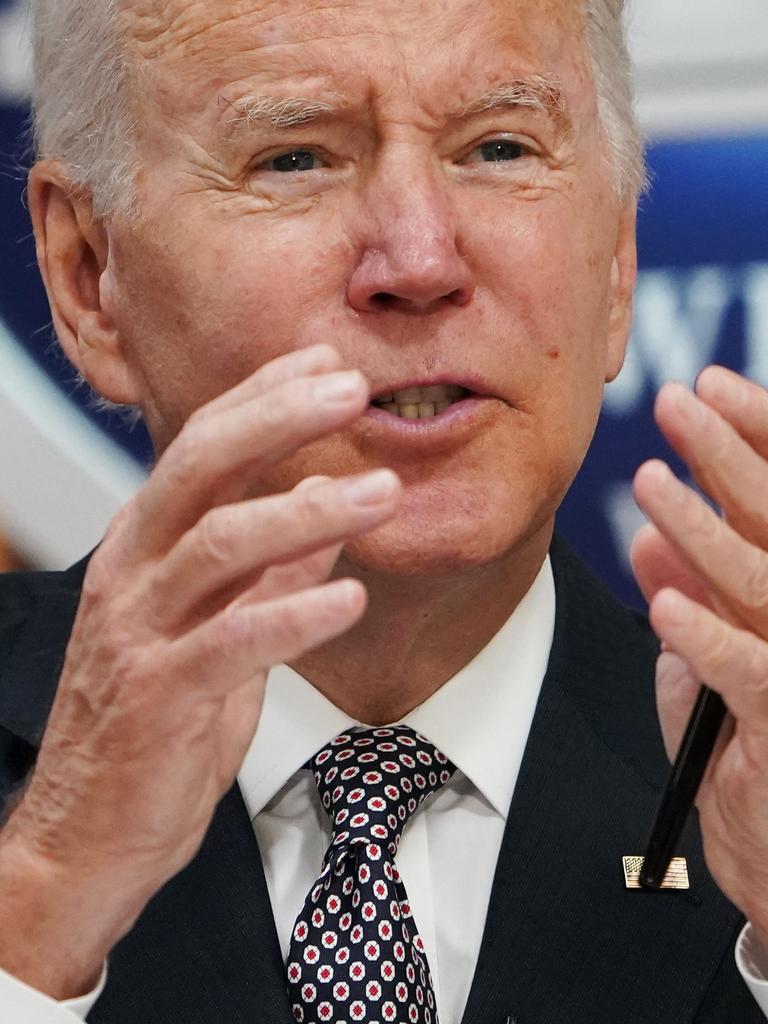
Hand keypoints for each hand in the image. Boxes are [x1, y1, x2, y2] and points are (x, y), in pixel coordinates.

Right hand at [0, 343, 401, 995]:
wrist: (85, 834)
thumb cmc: (152, 729)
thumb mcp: (218, 633)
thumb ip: (268, 575)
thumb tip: (327, 521)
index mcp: (143, 547)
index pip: (201, 447)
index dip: (264, 398)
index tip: (326, 364)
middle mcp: (131, 573)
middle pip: (199, 467)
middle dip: (278, 419)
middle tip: (350, 388)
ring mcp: (137, 631)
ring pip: (218, 543)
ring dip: (307, 513)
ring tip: (383, 494)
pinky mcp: (157, 696)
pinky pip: (230, 642)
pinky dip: (293, 614)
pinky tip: (350, 599)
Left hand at [631, 366, 767, 935]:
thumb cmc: (744, 749)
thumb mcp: (708, 659)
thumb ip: (689, 594)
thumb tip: (648, 537)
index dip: (758, 437)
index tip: (712, 386)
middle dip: (730, 454)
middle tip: (680, 398)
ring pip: (762, 583)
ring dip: (703, 529)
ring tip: (651, 479)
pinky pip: (745, 673)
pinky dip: (705, 637)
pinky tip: (664, 604)